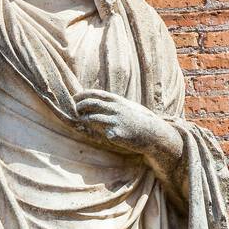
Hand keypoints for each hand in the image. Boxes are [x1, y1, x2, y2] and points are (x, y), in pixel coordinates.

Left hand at [74, 90, 185, 204]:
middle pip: (93, 104)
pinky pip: (104, 133)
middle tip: (75, 108)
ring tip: (81, 120)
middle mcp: (116, 109)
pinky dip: (99, 132)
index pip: (97, 94)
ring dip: (86, 119)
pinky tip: (97, 132)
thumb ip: (114, 104)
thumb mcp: (127, 107)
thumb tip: (100, 102)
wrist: (153, 133)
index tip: (75, 97)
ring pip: (95, 118)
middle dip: (81, 105)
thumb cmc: (139, 120)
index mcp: (118, 101)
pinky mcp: (118, 134)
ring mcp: (117, 121)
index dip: (84, 94)